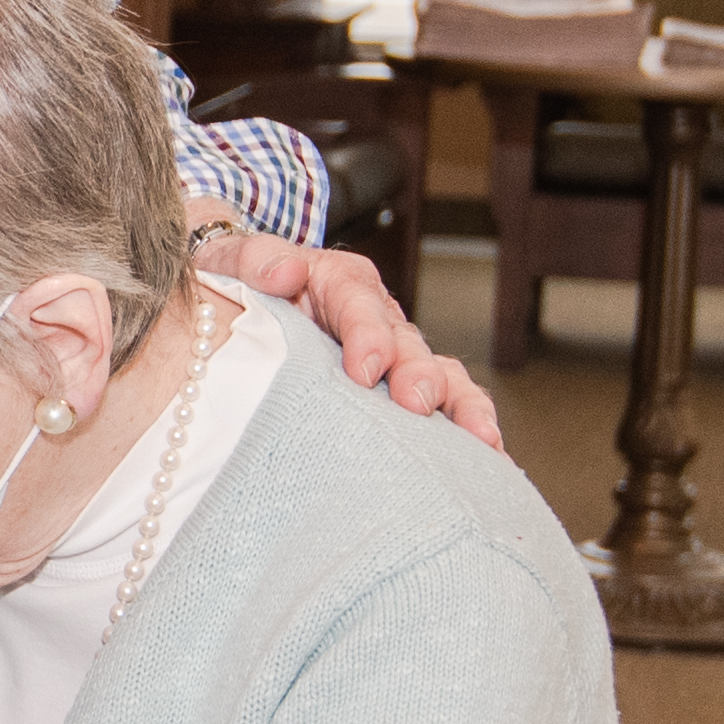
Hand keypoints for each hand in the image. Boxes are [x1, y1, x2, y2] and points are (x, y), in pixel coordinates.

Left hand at [197, 224, 505, 452]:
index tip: (364, 368)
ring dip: (461, 406)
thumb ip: (256, 261)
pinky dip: (467, 433)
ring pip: (442, 377)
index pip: (359, 300)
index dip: (367, 332)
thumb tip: (285, 273)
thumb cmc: (240, 286)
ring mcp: (397, 358)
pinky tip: (489, 462)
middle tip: (415, 404)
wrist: (239, 303)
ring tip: (481, 438)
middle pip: (408, 343)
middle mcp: (379, 319)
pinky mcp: (400, 394)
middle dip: (416, 374)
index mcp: (340, 282)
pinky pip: (445, 410)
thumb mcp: (234, 262)